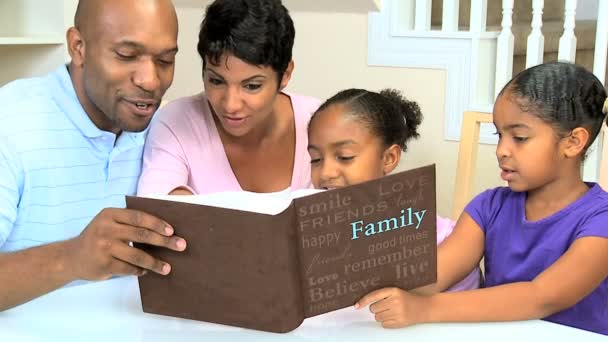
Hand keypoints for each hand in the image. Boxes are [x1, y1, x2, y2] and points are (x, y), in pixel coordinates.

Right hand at [66, 208, 186, 280]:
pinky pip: (129, 268)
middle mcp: (106, 229)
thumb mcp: (108, 223)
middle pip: (141, 235)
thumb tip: (163, 230)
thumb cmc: (98, 238)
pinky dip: (140, 270)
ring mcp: (104, 247)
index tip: (172, 230)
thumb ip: (129, 223)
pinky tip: (146, 271)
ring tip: (168, 267)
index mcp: (109, 215)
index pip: (138, 217)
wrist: (71, 257)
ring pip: (137, 255)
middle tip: (181, 245)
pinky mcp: (103, 264)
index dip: (157, 223)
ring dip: (155, 262)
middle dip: (164, 241)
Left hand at [355, 287, 428, 327]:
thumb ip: (382, 294)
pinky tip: (393, 317)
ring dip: (381, 315)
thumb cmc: (407, 299)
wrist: (424, 308)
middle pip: (373, 308)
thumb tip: (364, 303)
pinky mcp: (399, 322)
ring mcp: (398, 312)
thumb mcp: (395, 292)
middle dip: (377, 308)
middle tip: (385, 306)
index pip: (373, 296)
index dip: (363, 301)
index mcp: (393, 291)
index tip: (356, 305)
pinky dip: (386, 322)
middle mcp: (395, 301)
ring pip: (377, 317)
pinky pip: (383, 324)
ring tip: (390, 311)